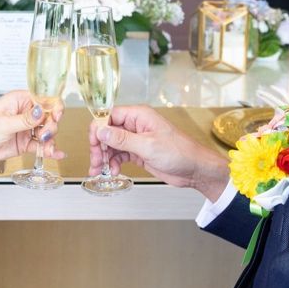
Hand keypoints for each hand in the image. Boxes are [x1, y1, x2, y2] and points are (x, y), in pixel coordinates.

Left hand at [0, 90, 65, 163]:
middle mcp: (25, 113)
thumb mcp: (3, 123)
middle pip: (49, 117)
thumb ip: (24, 120)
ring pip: (47, 132)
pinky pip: (41, 145)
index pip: (44, 99)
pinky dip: (49, 149)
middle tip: (44, 135)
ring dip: (50, 140)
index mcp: (20, 100)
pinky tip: (56, 154)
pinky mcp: (25, 142)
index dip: (53, 107)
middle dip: (51, 127)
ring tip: (46, 148)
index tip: (56, 117)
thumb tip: (41, 112)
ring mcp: (26, 128)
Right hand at [91, 106, 227, 200]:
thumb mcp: (148, 145)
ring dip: (104, 157)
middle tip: (96, 161)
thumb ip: (122, 139)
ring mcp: (137, 139)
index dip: (98, 129)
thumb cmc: (179, 152)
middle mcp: (136, 125)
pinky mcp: (139, 152)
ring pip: (112, 145)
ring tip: (100, 170)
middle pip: (108, 132)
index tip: (93, 144)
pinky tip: (113, 171)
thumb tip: (101, 131)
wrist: (195, 169)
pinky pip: (120, 155)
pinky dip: (114, 163)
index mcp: (139, 116)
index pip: (109, 116)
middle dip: (99, 147)